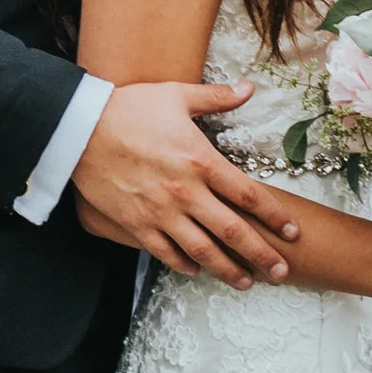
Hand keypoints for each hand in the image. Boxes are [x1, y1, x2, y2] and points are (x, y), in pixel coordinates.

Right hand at [73, 81, 302, 284]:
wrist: (78, 129)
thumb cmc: (127, 109)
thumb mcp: (175, 95)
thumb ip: (216, 98)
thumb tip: (250, 88)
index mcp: (201, 161)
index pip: (249, 195)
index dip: (275, 216)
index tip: (293, 232)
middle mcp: (186, 192)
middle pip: (233, 231)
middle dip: (261, 254)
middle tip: (282, 271)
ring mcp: (160, 212)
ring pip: (203, 250)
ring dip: (228, 270)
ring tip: (247, 283)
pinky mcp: (136, 224)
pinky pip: (165, 253)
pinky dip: (184, 265)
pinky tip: (198, 272)